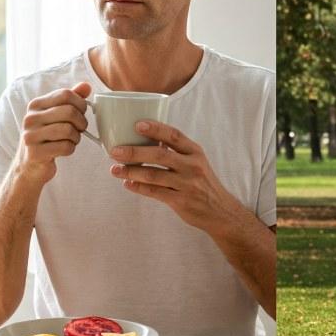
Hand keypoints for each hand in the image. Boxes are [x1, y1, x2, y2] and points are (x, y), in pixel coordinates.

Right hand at [16, 82, 90, 184]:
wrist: (30, 166)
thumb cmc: (47, 138)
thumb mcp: (56, 116)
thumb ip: (70, 100)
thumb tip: (86, 85)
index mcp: (36, 105)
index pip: (65, 94)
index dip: (81, 104)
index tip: (82, 113)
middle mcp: (30, 118)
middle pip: (69, 111)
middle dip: (81, 122)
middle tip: (80, 129)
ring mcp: (31, 135)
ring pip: (68, 130)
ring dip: (76, 137)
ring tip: (72, 140)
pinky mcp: (35, 153)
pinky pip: (65, 147)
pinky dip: (71, 149)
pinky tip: (65, 150)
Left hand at [108, 120, 241, 232]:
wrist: (220, 211)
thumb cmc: (203, 183)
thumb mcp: (196, 162)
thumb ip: (177, 151)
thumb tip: (148, 138)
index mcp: (195, 152)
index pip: (174, 135)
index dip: (155, 129)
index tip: (137, 124)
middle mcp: (192, 166)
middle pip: (160, 155)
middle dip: (135, 152)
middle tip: (115, 151)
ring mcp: (187, 184)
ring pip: (154, 175)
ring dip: (131, 171)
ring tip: (114, 170)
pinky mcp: (181, 201)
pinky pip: (155, 192)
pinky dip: (139, 187)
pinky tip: (127, 183)